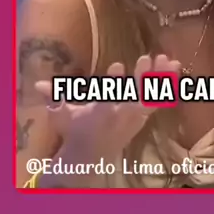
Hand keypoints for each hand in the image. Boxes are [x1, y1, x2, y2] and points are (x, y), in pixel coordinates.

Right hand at [35, 54, 179, 169]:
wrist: (90, 156)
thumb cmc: (75, 130)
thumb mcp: (62, 115)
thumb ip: (54, 98)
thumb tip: (37, 85)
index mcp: (101, 112)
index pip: (108, 97)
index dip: (114, 82)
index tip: (117, 66)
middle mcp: (121, 114)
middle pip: (135, 96)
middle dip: (142, 78)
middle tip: (146, 58)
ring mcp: (135, 116)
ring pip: (152, 96)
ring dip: (161, 77)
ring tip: (169, 58)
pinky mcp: (143, 116)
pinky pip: (160, 99)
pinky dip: (169, 84)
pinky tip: (176, 67)